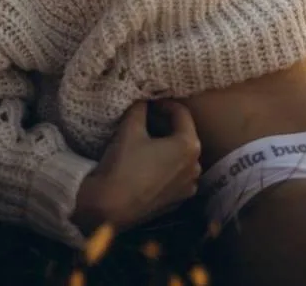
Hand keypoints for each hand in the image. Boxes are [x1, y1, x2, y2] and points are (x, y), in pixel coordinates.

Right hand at [85, 99, 201, 231]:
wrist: (110, 207)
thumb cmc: (123, 164)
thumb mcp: (130, 127)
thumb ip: (141, 107)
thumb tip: (144, 98)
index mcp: (189, 146)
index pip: (181, 113)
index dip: (163, 103)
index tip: (148, 101)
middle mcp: (195, 167)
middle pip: (182, 134)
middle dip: (165, 123)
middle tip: (145, 116)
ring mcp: (187, 187)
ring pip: (179, 155)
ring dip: (165, 144)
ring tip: (145, 138)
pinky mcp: (176, 201)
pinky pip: (174, 174)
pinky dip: (164, 164)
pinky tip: (146, 161)